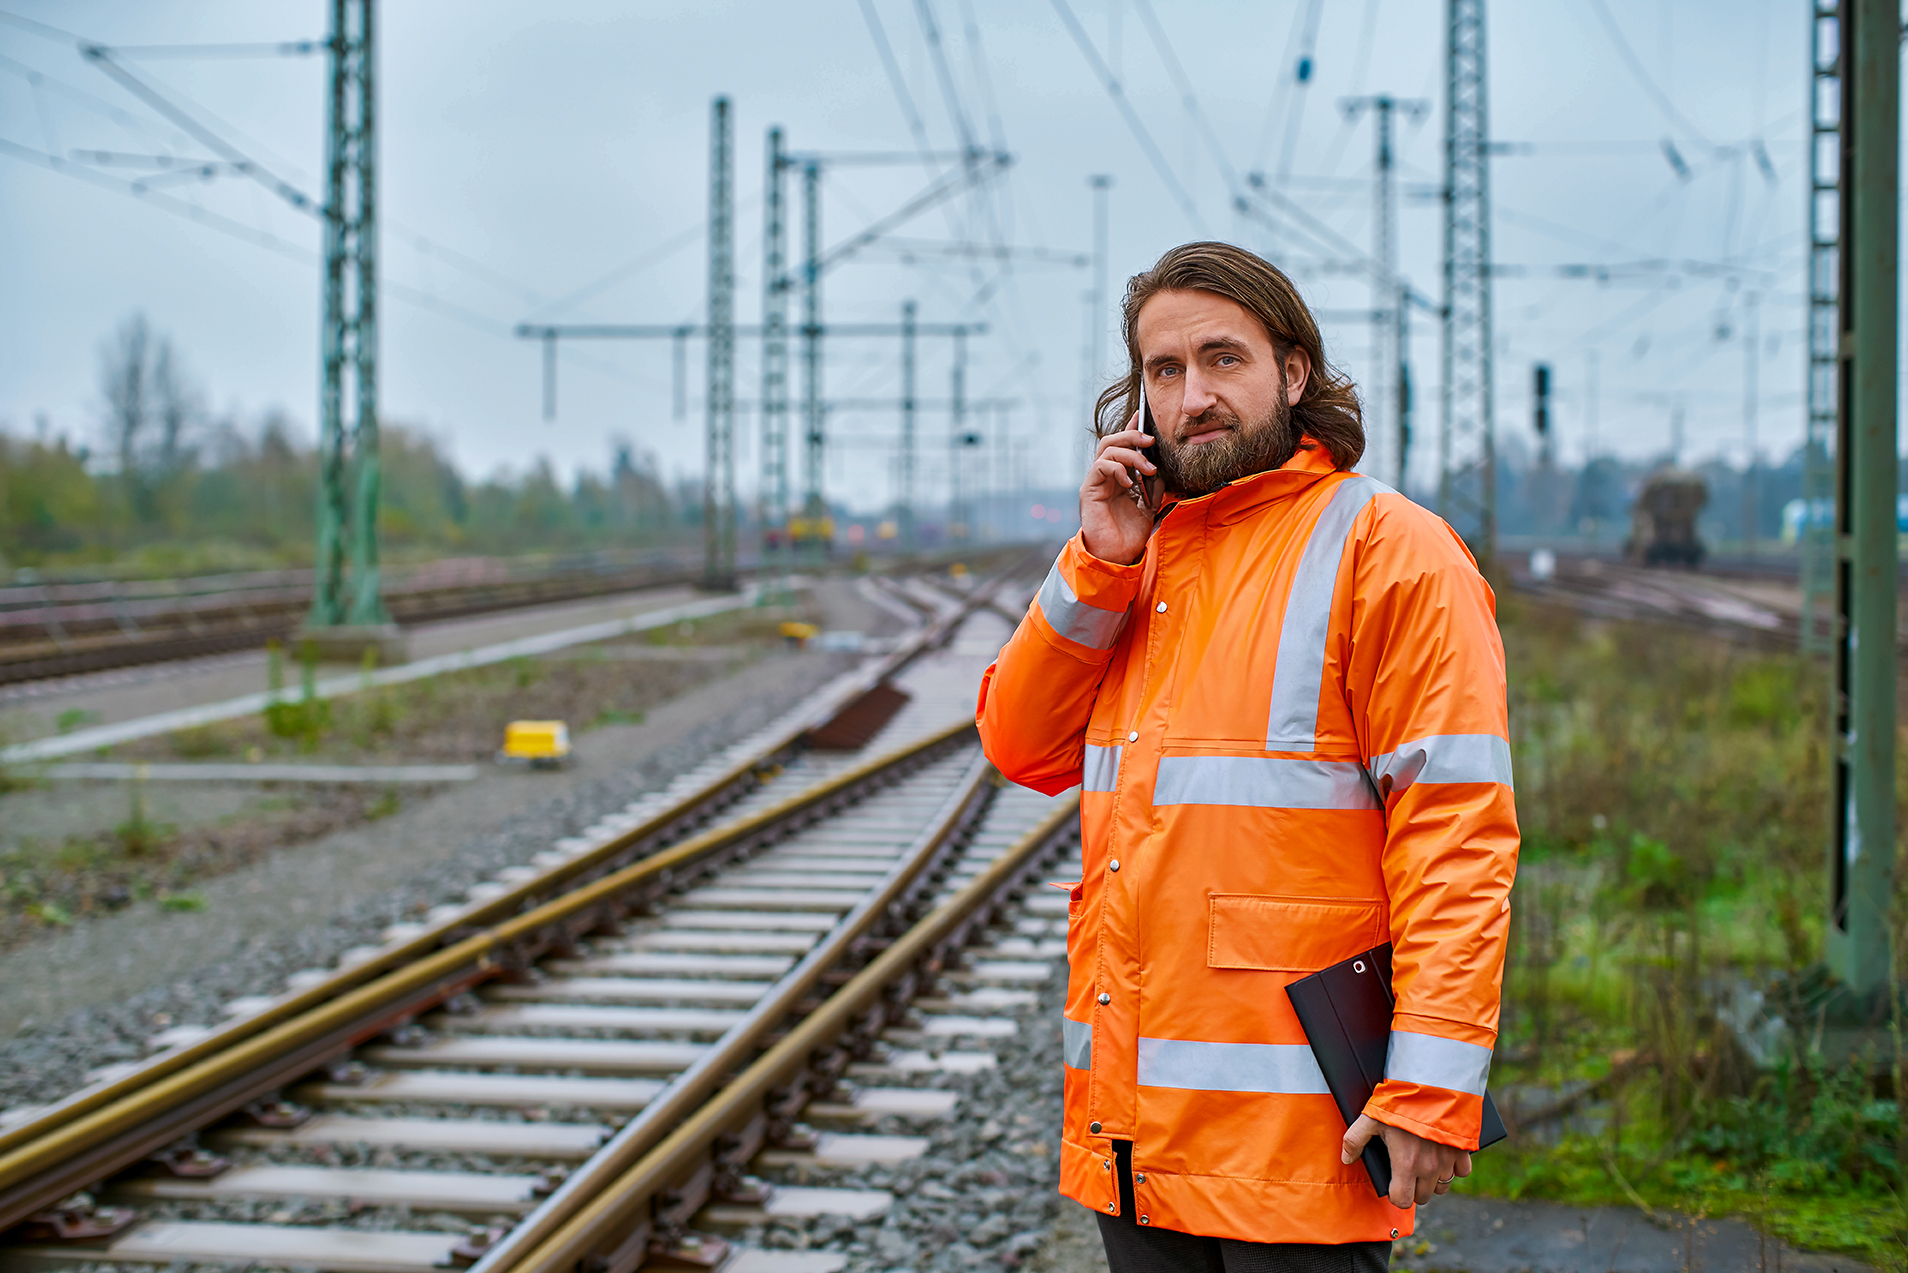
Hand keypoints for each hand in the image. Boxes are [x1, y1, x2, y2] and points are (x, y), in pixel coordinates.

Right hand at [1080, 413, 1157, 564]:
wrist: (1117, 556)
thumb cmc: (1130, 534)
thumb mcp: (1150, 506)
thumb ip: (1154, 487)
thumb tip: (1159, 469)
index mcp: (1118, 477)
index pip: (1122, 446)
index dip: (1131, 429)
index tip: (1142, 416)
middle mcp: (1105, 476)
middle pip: (1112, 441)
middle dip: (1132, 436)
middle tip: (1151, 442)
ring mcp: (1096, 482)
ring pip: (1107, 449)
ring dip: (1131, 454)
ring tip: (1147, 469)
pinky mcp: (1089, 490)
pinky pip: (1101, 466)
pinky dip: (1118, 469)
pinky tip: (1129, 483)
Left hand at [1341, 1114, 1472, 1209]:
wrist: (1433, 1083)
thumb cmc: (1400, 1101)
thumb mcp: (1370, 1118)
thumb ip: (1355, 1140)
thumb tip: (1346, 1158)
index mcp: (1406, 1165)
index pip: (1402, 1201)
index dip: (1395, 1195)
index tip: (1393, 1184)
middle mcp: (1429, 1168)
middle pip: (1423, 1196)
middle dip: (1413, 1188)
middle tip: (1406, 1170)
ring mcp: (1448, 1160)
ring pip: (1442, 1186)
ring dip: (1433, 1180)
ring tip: (1423, 1163)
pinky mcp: (1463, 1150)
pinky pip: (1462, 1172)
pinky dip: (1453, 1167)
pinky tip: (1443, 1155)